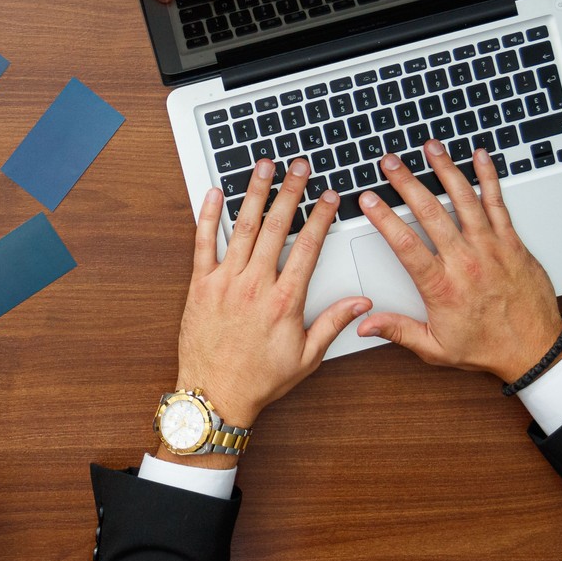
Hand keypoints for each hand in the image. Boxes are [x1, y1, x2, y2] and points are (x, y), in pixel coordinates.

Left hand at [175, 159, 370, 430]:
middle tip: (299, 166)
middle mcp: (254, 285)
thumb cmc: (260, 379)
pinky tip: (213, 192)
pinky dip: (207, 216)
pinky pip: (202, 243)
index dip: (321, 216)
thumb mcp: (308, 357)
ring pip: (241, 227)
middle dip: (290, 192)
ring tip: (263, 167)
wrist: (215, 394)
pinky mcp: (199, 286)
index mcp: (285, 300)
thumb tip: (362, 303)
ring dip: (254, 193)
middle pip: (276, 227)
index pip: (308, 246)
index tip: (330, 196)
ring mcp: (224, 282)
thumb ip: (334, 323)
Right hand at [357, 142, 561, 380]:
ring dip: (445, 170)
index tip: (368, 199)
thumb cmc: (488, 348)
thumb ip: (398, 331)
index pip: (405, 243)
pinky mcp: (512, 243)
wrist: (536, 350)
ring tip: (430, 148)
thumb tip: (365, 323)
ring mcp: (491, 248)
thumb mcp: (435, 349)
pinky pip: (498, 204)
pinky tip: (480, 158)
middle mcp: (466, 262)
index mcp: (442, 286)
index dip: (384, 217)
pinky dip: (489, 178)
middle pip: (430, 212)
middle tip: (390, 162)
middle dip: (407, 182)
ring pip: (464, 200)